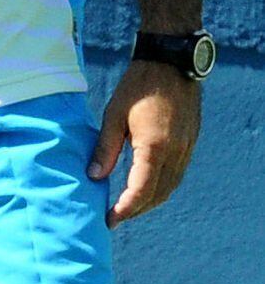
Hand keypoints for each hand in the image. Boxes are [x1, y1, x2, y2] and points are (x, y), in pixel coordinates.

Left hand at [91, 59, 199, 224]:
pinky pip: (177, 173)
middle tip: (114, 217)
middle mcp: (176, 151)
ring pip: (171, 186)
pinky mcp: (190, 141)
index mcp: (155, 146)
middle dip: (138, 210)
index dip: (126, 208)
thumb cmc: (137, 86)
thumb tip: (94, 177)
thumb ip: (105, 149)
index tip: (109, 219)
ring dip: (151, 200)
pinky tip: (145, 187)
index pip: (142, 190)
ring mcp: (187, 147)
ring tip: (128, 207)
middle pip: (159, 193)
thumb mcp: (113, 116)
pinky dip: (161, 186)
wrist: (171, 63)